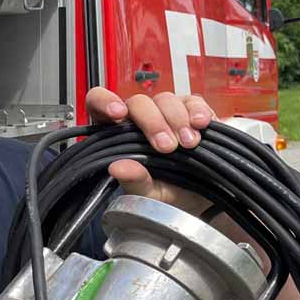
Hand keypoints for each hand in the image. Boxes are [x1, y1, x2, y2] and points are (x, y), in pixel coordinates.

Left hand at [84, 87, 214, 212]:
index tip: (118, 113)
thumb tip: (117, 168)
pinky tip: (200, 124)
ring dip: (177, 120)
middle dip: (153, 122)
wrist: (199, 200)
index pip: (98, 103)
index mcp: (116, 132)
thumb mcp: (146, 193)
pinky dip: (197, 111)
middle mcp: (139, 118)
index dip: (105, 102)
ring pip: (166, 99)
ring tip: (188, 144)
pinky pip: (193, 102)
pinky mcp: (192, 112)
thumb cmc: (164, 193)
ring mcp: (166, 112)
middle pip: (138, 102)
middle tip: (166, 147)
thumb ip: (131, 180)